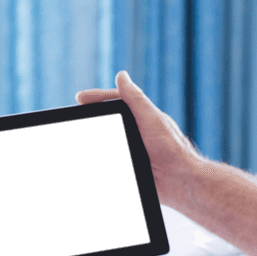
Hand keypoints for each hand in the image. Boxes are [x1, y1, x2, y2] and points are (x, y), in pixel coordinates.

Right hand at [76, 71, 201, 209]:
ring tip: (79, 136)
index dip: (97, 97)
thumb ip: (135, 98)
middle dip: (93, 117)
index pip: (116, 100)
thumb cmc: (172, 148)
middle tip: (76, 118)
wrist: (180, 180)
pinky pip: (113, 158)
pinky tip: (90, 156)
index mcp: (143, 115)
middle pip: (110, 119)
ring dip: (96, 136)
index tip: (79, 98)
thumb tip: (121, 75)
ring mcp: (135, 147)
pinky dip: (102, 155)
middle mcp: (139, 129)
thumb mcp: (151, 118)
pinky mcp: (133, 164)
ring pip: (109, 138)